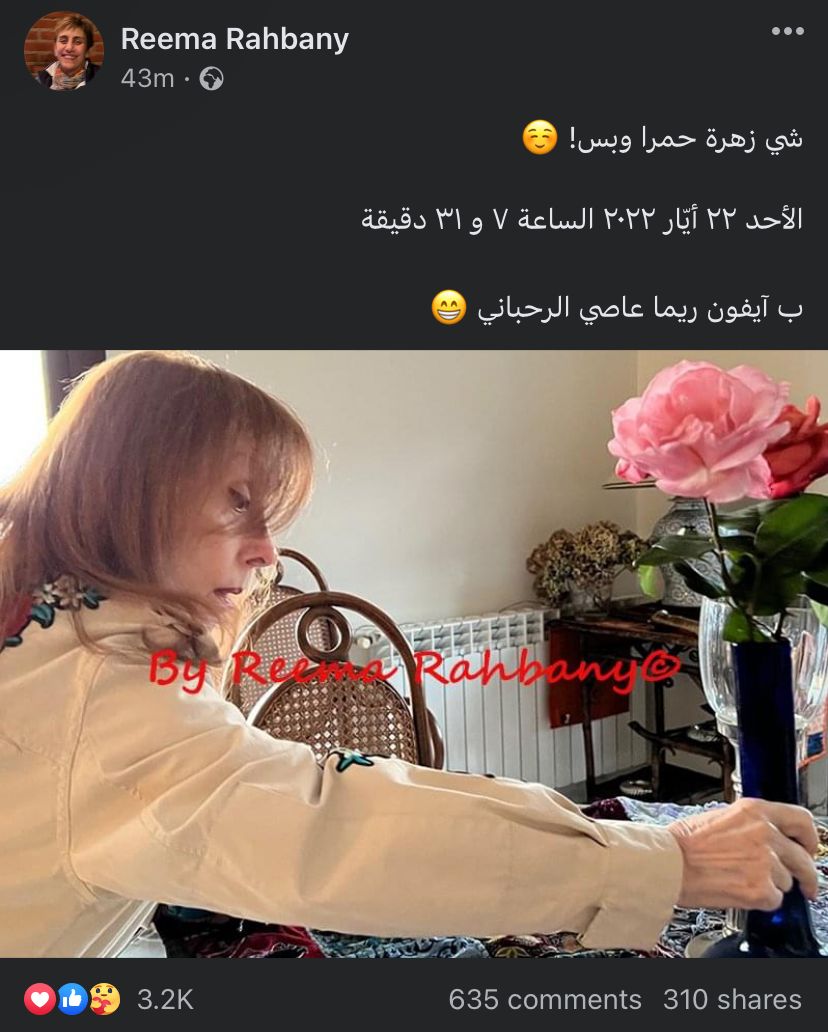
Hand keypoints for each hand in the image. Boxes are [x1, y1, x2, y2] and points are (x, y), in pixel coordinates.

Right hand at [667, 797, 818, 910]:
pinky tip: (740, 891)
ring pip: (787, 881)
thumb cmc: (685, 842)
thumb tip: (771, 837)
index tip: (808, 848)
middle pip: (804, 858)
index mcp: (755, 811)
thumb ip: (752, 824)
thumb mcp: (722, 817)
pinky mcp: (761, 889)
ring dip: (772, 885)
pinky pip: (774, 900)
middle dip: (807, 875)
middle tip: (806, 885)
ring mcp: (766, 863)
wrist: (669, 864)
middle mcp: (765, 833)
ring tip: (743, 880)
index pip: (802, 819)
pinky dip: (761, 900)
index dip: (809, 838)